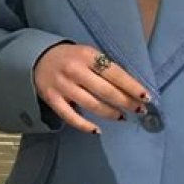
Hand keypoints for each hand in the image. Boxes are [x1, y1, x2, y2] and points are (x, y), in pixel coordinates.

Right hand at [33, 43, 148, 133]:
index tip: (145, 96)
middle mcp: (75, 70)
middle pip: (105, 91)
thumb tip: (130, 87)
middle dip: (125, 102)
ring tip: (123, 117)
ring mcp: (62, 86)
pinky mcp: (52, 99)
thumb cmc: (72, 57)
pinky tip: (98, 130)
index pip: (115, 73)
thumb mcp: (89, 54)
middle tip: (139, 110)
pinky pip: (70, 116)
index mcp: (87, 55)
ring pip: (91, 105)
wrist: (38, 58)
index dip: (131, 86)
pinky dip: (85, 125)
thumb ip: (105, 67)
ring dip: (110, 113)